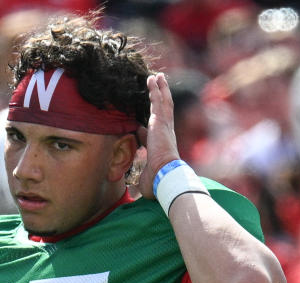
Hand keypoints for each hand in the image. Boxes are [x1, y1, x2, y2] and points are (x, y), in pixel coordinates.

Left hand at [137, 72, 180, 199]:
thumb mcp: (145, 179)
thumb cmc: (158, 183)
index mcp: (162, 147)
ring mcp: (165, 126)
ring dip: (160, 89)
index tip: (145, 121)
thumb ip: (140, 178)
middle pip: (164, 111)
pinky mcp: (161, 122)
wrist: (166, 177)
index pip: (155, 132)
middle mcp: (166, 134)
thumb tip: (133, 188)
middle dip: (161, 98)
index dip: (150, 125)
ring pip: (163, 102)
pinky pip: (158, 101)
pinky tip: (153, 79)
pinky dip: (156, 89)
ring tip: (157, 77)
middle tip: (159, 86)